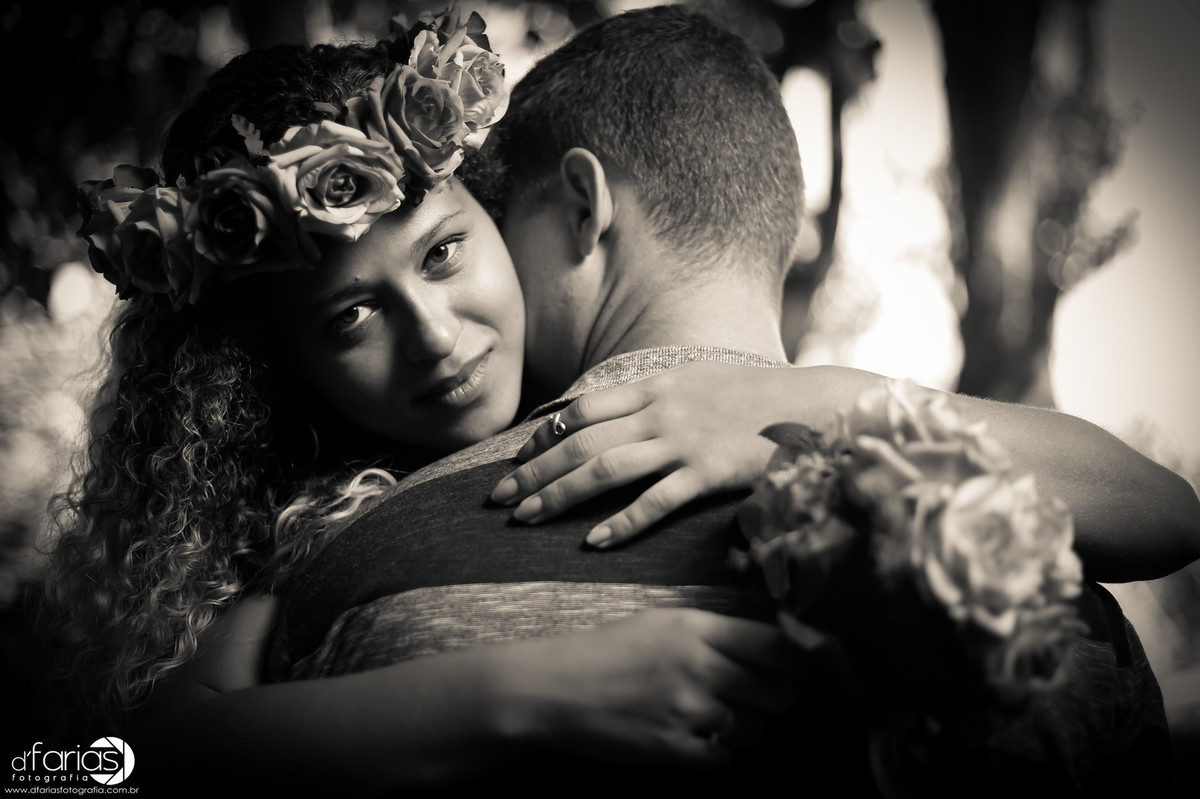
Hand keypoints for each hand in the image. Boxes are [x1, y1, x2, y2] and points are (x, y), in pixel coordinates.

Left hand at [490, 362, 867, 547]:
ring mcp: (683, 440)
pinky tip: (593, 543)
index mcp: (655, 384)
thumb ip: (656, 396)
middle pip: (580, 442)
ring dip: (558, 495)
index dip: (543, 435)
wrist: (813, 403)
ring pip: (604, 470)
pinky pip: (656, 501)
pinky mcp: (709, 472)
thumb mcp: (698, 380)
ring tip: (524, 519)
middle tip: (497, 499)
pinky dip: (622, 523)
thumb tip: (616, 416)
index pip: (582, 409)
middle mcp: (661, 409)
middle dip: (533, 471)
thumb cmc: (755, 396)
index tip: (515, 459)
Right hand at [492, 608, 805, 767]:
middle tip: (766, 701)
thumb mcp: (661, 623)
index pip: (781, 645)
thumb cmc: (606, 652)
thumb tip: (777, 643)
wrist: (554, 689)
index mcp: (699, 628)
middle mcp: (701, 666)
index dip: (809, 661)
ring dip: (746, 730)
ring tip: (715, 719)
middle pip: (781, 692)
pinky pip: (725, 762)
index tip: (817, 671)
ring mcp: (689, 710)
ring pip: (756, 730)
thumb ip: (716, 632)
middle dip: (780, 701)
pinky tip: (694, 742)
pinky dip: (717, 757)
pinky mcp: (674, 750)